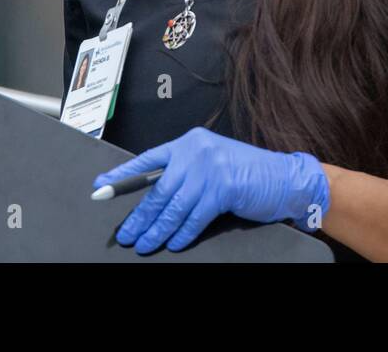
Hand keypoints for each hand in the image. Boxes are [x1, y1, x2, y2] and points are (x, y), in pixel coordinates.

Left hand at [92, 127, 330, 253]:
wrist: (285, 178)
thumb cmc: (247, 173)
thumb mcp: (211, 164)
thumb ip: (185, 174)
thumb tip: (153, 199)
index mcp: (188, 142)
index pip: (147, 160)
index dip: (123, 176)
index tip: (102, 188)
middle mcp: (196, 150)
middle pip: (158, 189)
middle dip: (139, 216)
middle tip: (126, 233)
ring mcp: (210, 168)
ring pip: (173, 207)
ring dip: (156, 230)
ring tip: (144, 244)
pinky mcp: (223, 188)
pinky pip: (194, 217)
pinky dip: (182, 234)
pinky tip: (174, 244)